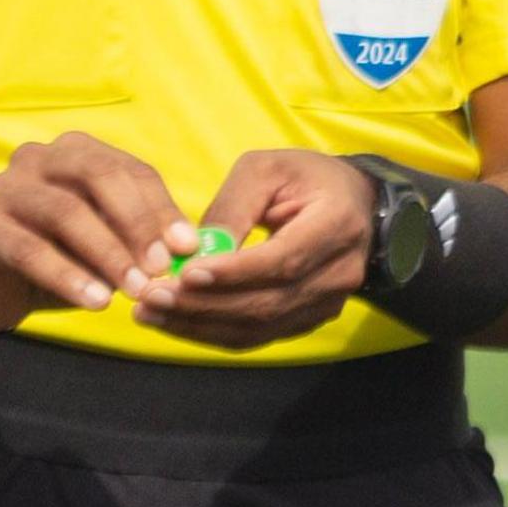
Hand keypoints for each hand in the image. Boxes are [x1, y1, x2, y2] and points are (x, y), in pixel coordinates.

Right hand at [0, 132, 197, 335]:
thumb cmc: (55, 258)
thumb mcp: (102, 245)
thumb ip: (137, 240)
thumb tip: (188, 250)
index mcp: (73, 152)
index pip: (127, 169)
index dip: (160, 207)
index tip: (187, 246)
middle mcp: (36, 159)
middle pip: (96, 175)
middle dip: (135, 221)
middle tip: (160, 266)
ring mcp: (3, 189)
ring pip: (65, 212)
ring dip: (107, 253)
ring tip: (134, 290)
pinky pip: (29, 249)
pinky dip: (67, 275)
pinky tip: (94, 301)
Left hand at [131, 149, 372, 352]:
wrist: (356, 205)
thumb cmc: (306, 178)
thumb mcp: (267, 170)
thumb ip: (233, 206)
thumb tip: (195, 250)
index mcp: (336, 224)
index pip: (282, 260)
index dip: (234, 274)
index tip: (185, 275)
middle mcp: (339, 272)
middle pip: (266, 303)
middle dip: (204, 305)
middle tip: (151, 298)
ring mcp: (329, 302)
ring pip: (259, 327)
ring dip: (201, 325)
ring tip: (152, 314)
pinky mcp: (311, 319)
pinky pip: (259, 335)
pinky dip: (215, 332)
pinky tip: (178, 322)